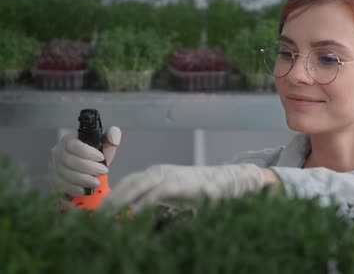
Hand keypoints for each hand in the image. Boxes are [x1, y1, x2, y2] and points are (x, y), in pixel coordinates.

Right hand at [49, 126, 120, 199]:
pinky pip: (61, 186)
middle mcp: (57, 152)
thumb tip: (114, 137)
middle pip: (69, 161)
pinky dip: (74, 189)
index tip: (101, 158)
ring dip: (83, 180)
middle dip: (88, 167)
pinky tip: (85, 190)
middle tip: (103, 171)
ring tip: (96, 182)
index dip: (87, 152)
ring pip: (65, 174)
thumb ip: (111, 136)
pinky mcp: (53, 180)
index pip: (74, 145)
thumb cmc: (94, 154)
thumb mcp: (104, 144)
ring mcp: (53, 167)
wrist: (85, 167)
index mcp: (68, 140)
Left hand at [99, 163, 266, 213]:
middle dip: (110, 199)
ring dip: (120, 201)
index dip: (112, 194)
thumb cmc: (197, 191)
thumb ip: (154, 200)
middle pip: (127, 183)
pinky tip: (132, 216)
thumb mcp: (171, 195)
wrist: (223, 182)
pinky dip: (141, 205)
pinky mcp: (176, 184)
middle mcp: (157, 172)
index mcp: (154, 174)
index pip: (127, 182)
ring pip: (136, 187)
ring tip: (106, 216)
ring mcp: (167, 176)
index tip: (98, 209)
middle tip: (95, 216)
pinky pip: (154, 195)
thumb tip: (135, 214)